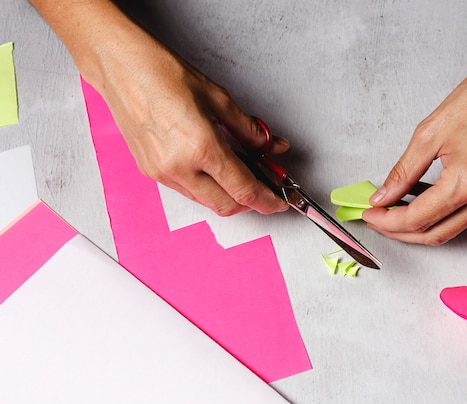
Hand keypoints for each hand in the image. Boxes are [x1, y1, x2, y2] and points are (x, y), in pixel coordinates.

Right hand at [30, 0, 287, 216]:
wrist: (119, 67)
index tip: (279, 201)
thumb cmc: (162, 74)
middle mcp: (179, 168)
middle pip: (226, 205)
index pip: (244, 190)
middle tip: (265, 188)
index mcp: (200, 148)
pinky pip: (187, 191)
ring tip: (241, 174)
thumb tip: (271, 145)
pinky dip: (207, 187)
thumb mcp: (218, 99)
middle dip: (250, 203)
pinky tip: (214, 169)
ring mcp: (161, 173)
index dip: (266, 200)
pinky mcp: (150, 172)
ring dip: (228, 195)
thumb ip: (249, 130)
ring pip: (205, 201)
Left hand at [361, 0, 466, 244]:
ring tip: (393, 211)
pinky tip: (419, 202)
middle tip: (377, 218)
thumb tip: (382, 197)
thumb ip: (402, 174)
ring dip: (419, 226)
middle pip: (434, 234)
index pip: (418, 219)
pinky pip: (464, 216)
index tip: (370, 213)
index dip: (388, 221)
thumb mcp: (427, 136)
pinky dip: (439, 214)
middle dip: (400, 231)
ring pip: (449, 230)